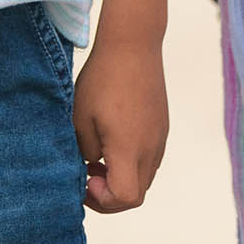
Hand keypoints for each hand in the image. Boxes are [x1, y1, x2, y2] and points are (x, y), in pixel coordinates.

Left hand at [72, 40, 167, 213]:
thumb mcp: (81, 117)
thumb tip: (90, 164)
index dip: (102, 199)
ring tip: (97, 156)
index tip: (85, 178)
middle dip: (109, 194)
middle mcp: (151, 148)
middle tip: (87, 174)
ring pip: (144, 177)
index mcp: (129, 149)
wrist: (133, 44)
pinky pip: (150, 158)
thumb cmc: (102, 78)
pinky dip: (131, 162)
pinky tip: (113, 139)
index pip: (125, 198)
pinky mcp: (162, 126)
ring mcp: (160, 138)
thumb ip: (84, 150)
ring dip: (122, 178)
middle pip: (137, 194)